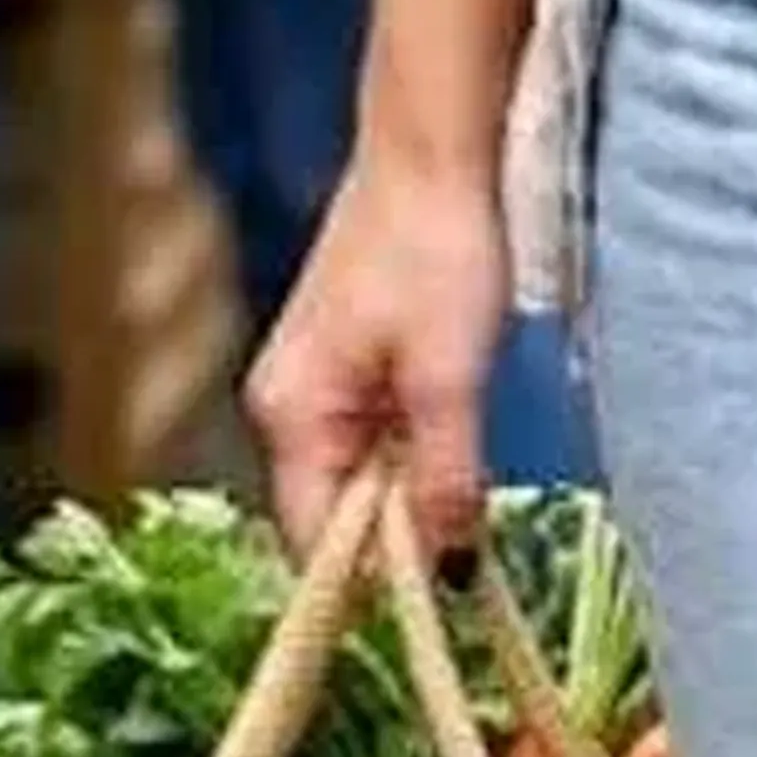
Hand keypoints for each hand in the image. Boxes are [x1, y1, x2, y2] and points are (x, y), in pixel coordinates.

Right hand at [244, 155, 510, 562]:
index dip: (374, 584)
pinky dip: (415, 465)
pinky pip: (375, 451)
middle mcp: (287, 410)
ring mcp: (314, 392)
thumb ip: (443, 477)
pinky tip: (455, 449)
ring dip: (414, 504)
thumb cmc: (434, 248)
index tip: (439, 602)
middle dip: (399, 545)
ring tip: (467, 491)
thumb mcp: (450, 377)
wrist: (432, 154)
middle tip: (469, 544)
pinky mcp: (348, 375)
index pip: (316, 543)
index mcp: (291, 415)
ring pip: (361, 489)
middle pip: (336, 522)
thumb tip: (445, 567)